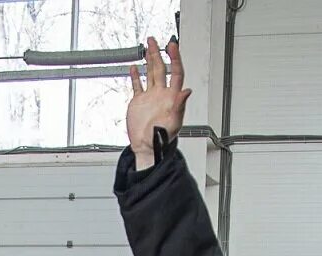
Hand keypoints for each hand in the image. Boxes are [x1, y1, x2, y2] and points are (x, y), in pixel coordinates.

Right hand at [127, 36, 188, 170]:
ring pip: (150, 74)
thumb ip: (180, 106)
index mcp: (171, 97)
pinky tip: (135, 68)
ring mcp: (150, 97)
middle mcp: (162, 94)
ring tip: (147, 48)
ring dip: (149, 61)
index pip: (175, 73)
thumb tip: (187, 92)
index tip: (172, 46)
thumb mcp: (174, 122)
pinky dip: (136, 76)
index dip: (174, 59)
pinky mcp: (139, 102)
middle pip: (161, 69)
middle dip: (159, 54)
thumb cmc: (163, 139)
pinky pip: (137, 86)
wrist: (147, 148)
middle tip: (155, 41)